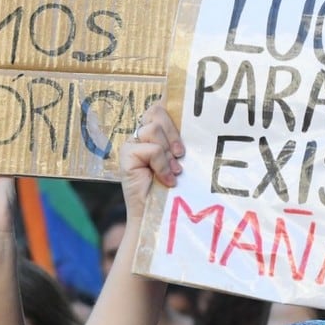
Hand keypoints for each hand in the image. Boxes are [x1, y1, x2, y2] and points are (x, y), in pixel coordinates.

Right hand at [119, 104, 183, 218]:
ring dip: (167, 152)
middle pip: (156, 111)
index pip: (159, 109)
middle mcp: (139, 137)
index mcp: (151, 135)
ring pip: (153, 129)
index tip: (182, 131)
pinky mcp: (126, 156)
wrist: (157, 214)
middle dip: (173, 132)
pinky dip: (162, 165)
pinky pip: (152, 149)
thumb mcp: (178, 160)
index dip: (171, 111)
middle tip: (180, 155)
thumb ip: (178, 142)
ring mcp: (130, 146)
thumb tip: (198, 123)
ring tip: (174, 171)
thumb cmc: (172, 189)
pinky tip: (166, 179)